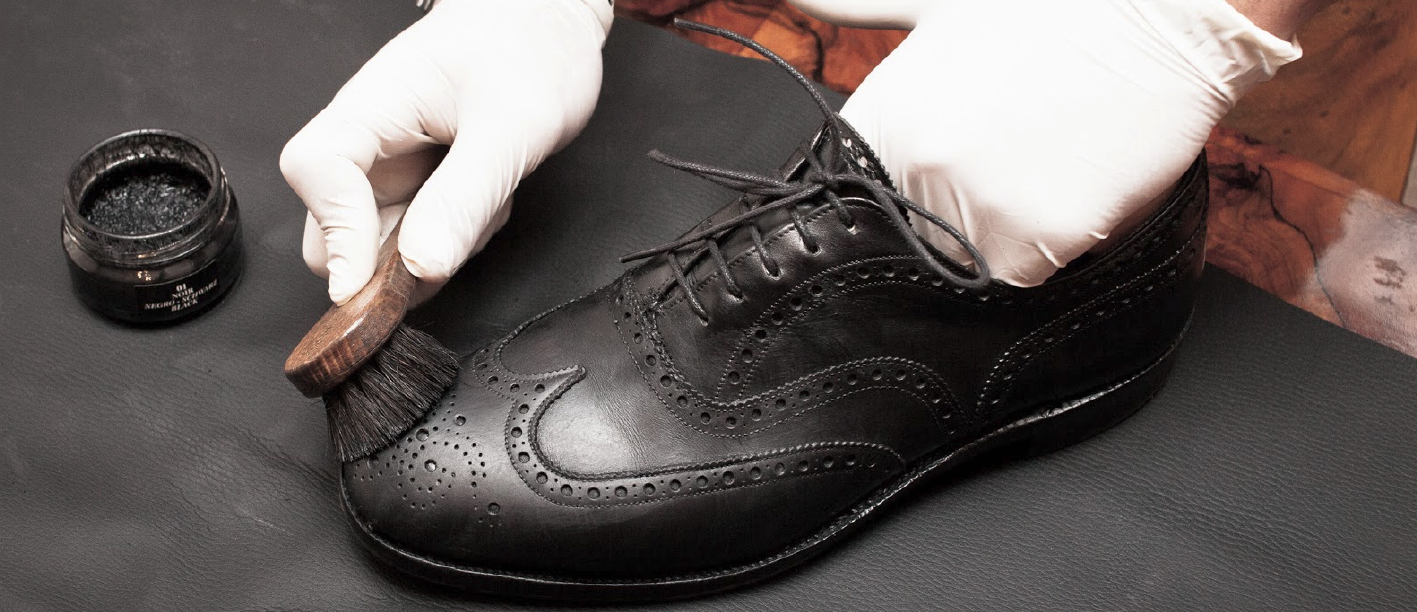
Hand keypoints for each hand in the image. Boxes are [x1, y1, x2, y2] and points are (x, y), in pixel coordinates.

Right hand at [280, 0, 610, 303]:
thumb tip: (421, 266)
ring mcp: (393, 170)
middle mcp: (370, 143)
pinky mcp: (419, 189)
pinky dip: (456, 238)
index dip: (337, 232)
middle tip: (456, 239)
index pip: (316, 173)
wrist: (548, 23)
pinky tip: (488, 197)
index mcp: (371, 109)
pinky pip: (420, 242)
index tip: (365, 282)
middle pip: (333, 230)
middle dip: (390, 261)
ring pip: (381, 249)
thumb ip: (464, 198)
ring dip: (434, 249)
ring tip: (486, 196)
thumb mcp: (511, 127)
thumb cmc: (528, 49)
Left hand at [791, 0, 1300, 285]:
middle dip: (962, 217)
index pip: (859, 207)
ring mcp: (973, 205)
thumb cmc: (1053, 14)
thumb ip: (858, 10)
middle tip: (1017, 153)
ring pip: (978, 262)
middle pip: (921, 241)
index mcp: (881, 122)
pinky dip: (1057, 244)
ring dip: (1011, 231)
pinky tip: (1078, 179)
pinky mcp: (1037, 238)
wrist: (1159, 16)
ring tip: (1050, 158)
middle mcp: (914, 167)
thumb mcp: (937, 8)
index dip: (898, 207)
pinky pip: (1031, 275)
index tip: (936, 187)